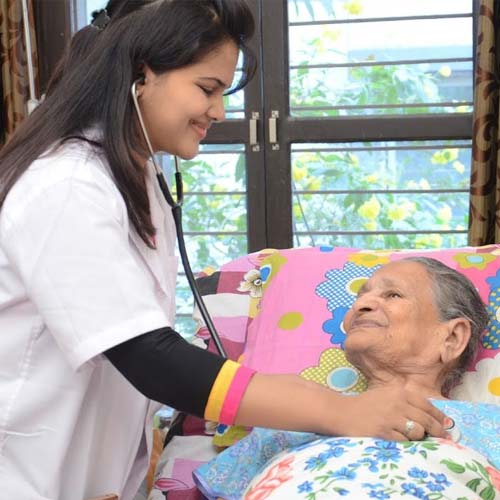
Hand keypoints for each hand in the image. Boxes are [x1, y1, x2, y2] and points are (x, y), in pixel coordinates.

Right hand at [332, 386, 446, 440]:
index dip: (439, 416)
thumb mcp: (387, 395)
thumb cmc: (366, 405)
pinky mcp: (384, 432)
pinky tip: (402, 441)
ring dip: (419, 437)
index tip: (446, 425)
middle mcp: (397, 403)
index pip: (427, 405)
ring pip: (418, 432)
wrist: (344, 412)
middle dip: (437, 431)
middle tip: (442, 438)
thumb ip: (406, 401)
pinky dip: (406, 443)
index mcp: (400, 392)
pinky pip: (404, 441)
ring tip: (414, 438)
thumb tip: (432, 416)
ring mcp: (391, 418)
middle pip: (426, 420)